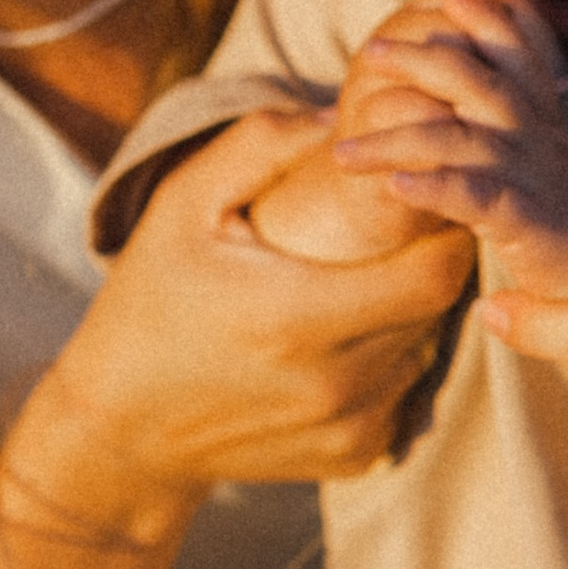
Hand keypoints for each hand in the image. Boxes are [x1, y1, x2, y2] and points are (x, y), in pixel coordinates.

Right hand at [51, 104, 473, 509]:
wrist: (122, 430)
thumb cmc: (150, 299)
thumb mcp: (183, 205)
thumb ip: (259, 145)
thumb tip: (341, 112)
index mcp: (297, 316)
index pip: (433, 272)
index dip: (445, 229)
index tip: (426, 195)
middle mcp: (335, 382)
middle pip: (437, 307)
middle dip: (433, 259)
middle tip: (402, 225)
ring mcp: (350, 427)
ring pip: (425, 348)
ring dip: (410, 309)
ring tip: (365, 276)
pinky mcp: (356, 456)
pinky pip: (404, 390)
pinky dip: (390, 359)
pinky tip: (344, 336)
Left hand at [335, 0, 567, 301]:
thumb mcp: (555, 175)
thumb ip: (521, 145)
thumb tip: (476, 130)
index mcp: (546, 127)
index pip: (518, 56)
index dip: (487, 20)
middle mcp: (540, 141)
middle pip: (476, 80)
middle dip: (420, 59)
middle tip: (371, 51)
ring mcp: (535, 179)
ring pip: (457, 139)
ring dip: (393, 139)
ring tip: (343, 153)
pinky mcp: (530, 225)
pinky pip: (475, 196)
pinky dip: (432, 188)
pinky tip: (394, 188)